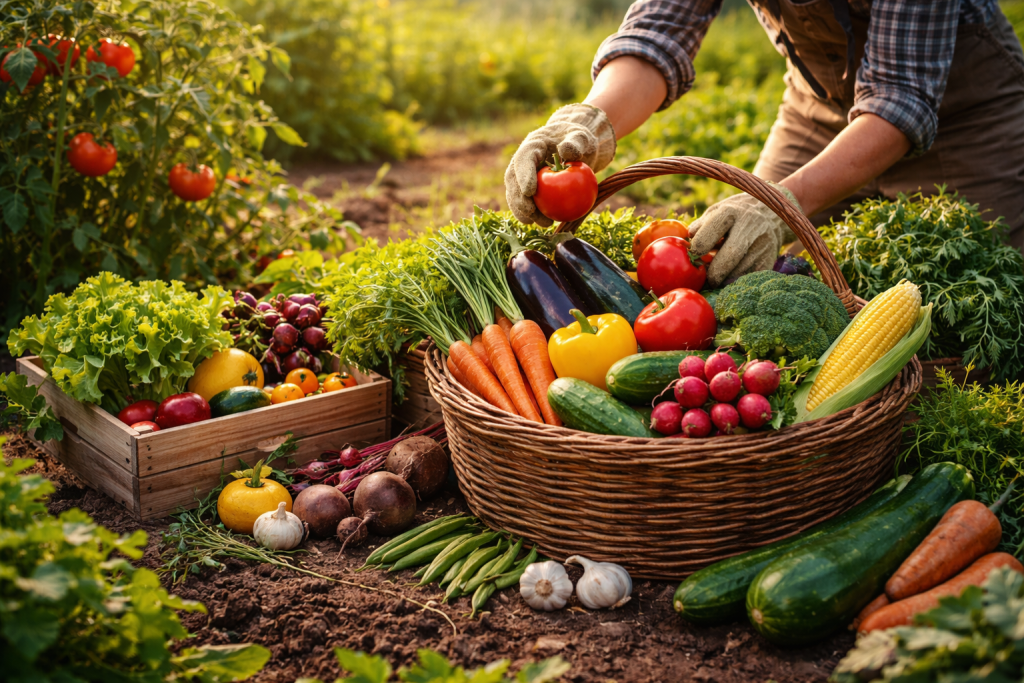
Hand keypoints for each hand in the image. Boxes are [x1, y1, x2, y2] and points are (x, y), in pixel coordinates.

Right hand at [505, 104, 614, 225]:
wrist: (575, 147)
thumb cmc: (579, 140)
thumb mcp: (582, 137)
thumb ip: (576, 141)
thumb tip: (565, 151)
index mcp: (532, 145)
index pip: (523, 159)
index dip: (523, 175)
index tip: (530, 192)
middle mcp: (522, 161)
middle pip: (513, 181)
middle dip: (518, 199)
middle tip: (531, 213)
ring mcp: (523, 176)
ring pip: (516, 195)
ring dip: (524, 211)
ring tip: (544, 223)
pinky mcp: (530, 189)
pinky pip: (527, 203)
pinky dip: (534, 215)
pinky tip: (547, 223)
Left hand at [687, 182, 800, 287]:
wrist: (772, 213)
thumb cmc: (734, 215)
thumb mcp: (716, 211)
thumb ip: (700, 226)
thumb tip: (687, 242)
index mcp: (730, 212)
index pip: (712, 231)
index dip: (700, 246)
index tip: (694, 255)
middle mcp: (749, 227)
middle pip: (731, 255)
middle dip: (715, 272)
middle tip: (706, 280)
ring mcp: (762, 245)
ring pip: (740, 271)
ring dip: (724, 281)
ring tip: (716, 280)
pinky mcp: (768, 260)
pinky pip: (749, 278)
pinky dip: (736, 283)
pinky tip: (729, 280)